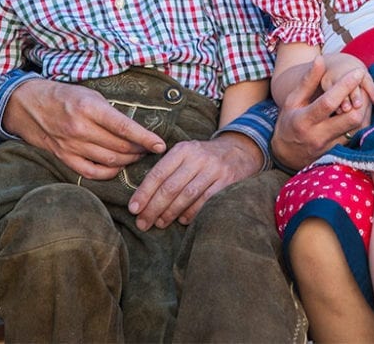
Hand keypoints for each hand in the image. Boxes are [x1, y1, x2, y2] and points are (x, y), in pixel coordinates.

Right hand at [3, 79, 166, 178]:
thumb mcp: (89, 93)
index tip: (160, 145)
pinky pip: (91, 172)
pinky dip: (108, 173)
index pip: (125, 127)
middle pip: (120, 146)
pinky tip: (117, 168)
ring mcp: (71, 145)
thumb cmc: (64, 95)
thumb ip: (109, 111)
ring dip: (127, 161)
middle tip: (149, 149)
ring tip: (136, 156)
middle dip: (139, 150)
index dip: (145, 138)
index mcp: (89, 108)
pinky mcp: (64, 157)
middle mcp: (81, 128)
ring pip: (109, 160)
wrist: (28, 104)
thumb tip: (134, 128)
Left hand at [128, 132, 261, 229]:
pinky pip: (205, 201)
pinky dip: (191, 213)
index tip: (133, 209)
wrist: (239, 151)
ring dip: (170, 213)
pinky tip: (182, 220)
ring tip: (159, 223)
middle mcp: (198, 157)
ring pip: (186, 196)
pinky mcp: (227, 181)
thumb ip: (167, 169)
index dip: (144, 193)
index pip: (158, 173)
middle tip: (143, 223)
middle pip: (170, 187)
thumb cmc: (204, 158)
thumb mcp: (186, 154)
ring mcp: (214, 169)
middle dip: (154, 208)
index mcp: (183, 149)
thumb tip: (142, 198)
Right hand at [271, 57, 371, 170]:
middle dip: (361, 99)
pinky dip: (362, 120)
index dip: (345, 86)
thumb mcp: (293, 100)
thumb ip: (308, 81)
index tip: (358, 72)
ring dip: (365, 110)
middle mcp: (318, 136)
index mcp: (304, 120)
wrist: (287, 154)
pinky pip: (357, 135)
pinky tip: (361, 110)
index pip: (329, 102)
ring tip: (364, 94)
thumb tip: (320, 60)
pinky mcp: (339, 152)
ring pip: (358, 128)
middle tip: (364, 84)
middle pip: (351, 118)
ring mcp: (330, 147)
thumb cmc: (289, 122)